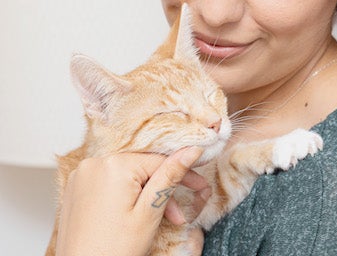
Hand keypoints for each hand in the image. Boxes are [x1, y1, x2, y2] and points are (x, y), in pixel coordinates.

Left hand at [55, 147, 208, 255]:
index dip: (182, 174)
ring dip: (144, 193)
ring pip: (126, 175)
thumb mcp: (149, 212)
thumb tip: (191, 150)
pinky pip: (109, 180)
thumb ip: (170, 176)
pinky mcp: (76, 186)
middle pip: (141, 168)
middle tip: (177, 213)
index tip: (199, 185)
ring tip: (157, 218)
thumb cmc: (113, 251)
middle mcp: (94, 163)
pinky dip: (124, 193)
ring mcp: (82, 174)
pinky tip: (132, 212)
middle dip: (161, 189)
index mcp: (113, 165)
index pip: (158, 160)